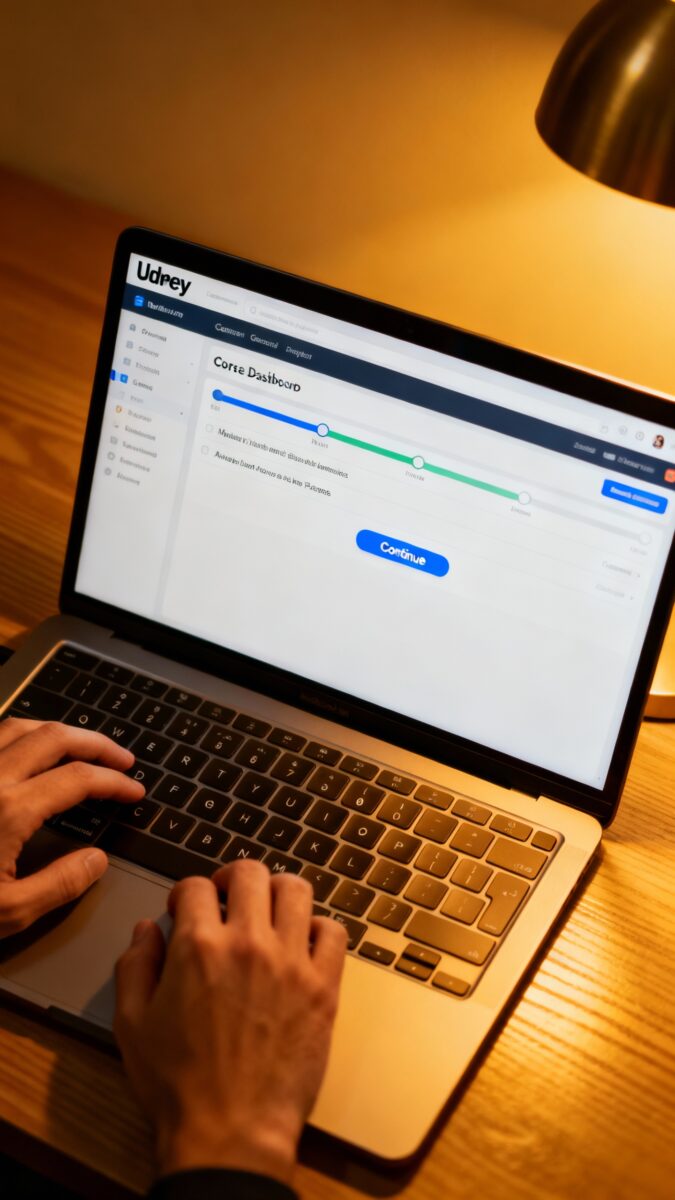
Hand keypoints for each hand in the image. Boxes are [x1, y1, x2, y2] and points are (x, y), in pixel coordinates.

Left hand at [0, 717, 143, 936]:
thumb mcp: (7, 914)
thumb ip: (60, 884)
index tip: (134, 791)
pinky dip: (18, 735)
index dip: (114, 782)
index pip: (79, 779)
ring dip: (57, 731)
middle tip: (121, 758)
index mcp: (10, 809)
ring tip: (79, 746)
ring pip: (17, 726)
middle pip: (54, 737)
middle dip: (95, 743)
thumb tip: (97, 859)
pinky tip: (24, 752)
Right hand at [114, 861, 347, 1183]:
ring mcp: (292, 963)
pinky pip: (334, 932)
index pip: (196, 886)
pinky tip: (303, 942)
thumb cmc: (180, 1086)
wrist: (231, 1132)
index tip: (186, 907)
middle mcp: (249, 944)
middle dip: (232, 878)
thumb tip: (146, 932)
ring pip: (296, 890)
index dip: (186, 893)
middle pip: (250, 874)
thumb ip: (135, 967)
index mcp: (199, 948)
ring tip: (268, 909)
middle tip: (227, 895)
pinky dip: (319, 928)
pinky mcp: (324, 988)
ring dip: (278, 891)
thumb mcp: (131, 1025)